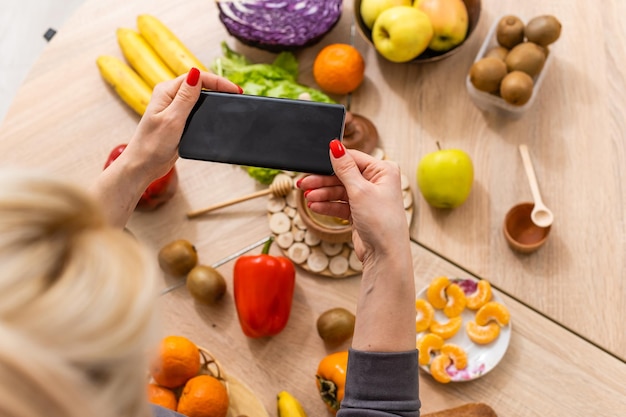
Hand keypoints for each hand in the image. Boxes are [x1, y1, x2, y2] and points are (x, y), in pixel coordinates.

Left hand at [120, 69, 241, 180]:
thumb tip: (196, 72)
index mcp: (166, 91)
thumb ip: (186, 97)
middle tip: (237, 95)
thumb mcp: (172, 119)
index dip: (218, 81)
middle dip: (219, 87)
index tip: (235, 90)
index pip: (197, 77)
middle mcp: (170, 96)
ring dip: (214, 98)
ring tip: (230, 102)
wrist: (143, 165)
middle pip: (199, 84)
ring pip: (199, 96)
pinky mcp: (178, 120)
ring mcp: (174, 108)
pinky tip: (216, 115)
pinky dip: (208, 110)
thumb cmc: (152, 144)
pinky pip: (196, 109)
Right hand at [298, 139, 414, 351]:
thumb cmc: (381, 221)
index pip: (352, 158)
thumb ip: (344, 168)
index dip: (332, 161)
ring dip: (323, 194)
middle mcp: (377, 182)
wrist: (385, 255)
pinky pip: (340, 204)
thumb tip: (335, 145)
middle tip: (302, 183)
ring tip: (307, 198)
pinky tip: (314, 206)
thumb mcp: (360, 190)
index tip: (312, 162)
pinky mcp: (360, 212)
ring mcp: (368, 198)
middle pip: (343, 175)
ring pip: (339, 191)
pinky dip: (327, 205)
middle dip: (322, 181)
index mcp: (383, 171)